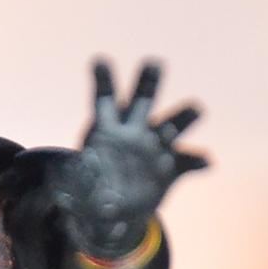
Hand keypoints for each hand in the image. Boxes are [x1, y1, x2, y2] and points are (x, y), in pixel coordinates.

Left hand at [62, 58, 207, 254]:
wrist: (117, 208)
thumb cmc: (94, 189)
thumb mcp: (78, 188)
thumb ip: (75, 184)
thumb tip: (60, 190)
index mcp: (108, 128)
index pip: (105, 99)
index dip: (102, 80)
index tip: (99, 60)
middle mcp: (135, 130)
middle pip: (143, 100)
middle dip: (148, 82)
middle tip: (153, 62)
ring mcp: (157, 146)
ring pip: (173, 125)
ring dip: (185, 116)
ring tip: (197, 109)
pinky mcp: (172, 168)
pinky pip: (188, 161)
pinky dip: (198, 160)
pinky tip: (207, 162)